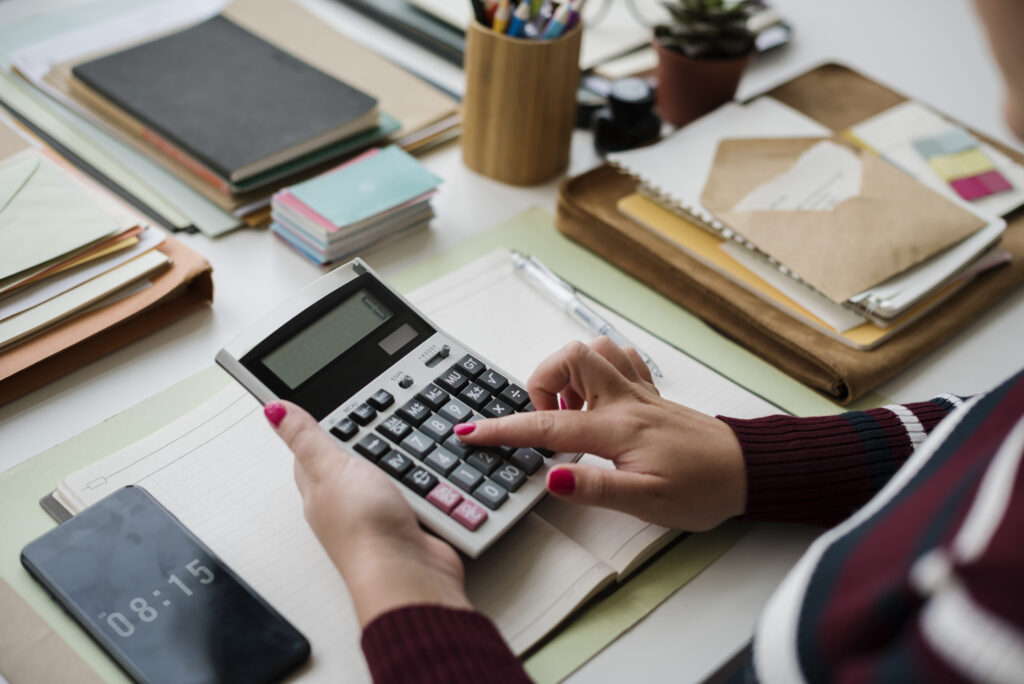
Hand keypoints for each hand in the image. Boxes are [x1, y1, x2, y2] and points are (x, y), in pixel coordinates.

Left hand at [265, 400, 470, 627]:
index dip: (321, 428)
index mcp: (318, 488)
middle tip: (383, 421)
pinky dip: (426, 488)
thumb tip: (272, 410)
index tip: (334, 409)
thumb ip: (306, 437)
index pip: (311, 452)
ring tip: (411, 447)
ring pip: (390, 478)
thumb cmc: (364, 528)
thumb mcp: (331, 466)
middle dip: (370, 443)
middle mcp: (346, 505)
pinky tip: (431, 481)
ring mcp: (378, 517)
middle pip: (354, 463)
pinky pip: (417, 497)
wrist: (407, 574)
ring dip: (403, 465)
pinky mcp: (409, 527)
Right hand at [454, 337, 746, 530]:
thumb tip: (552, 477)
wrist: (747, 471)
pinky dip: (598, 367)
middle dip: (540, 381)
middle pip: (569, 358)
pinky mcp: (650, 392)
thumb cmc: (703, 489)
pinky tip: (598, 396)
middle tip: (544, 420)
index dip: (502, 431)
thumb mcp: (648, 503)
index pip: (546, 425)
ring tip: (570, 410)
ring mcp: (638, 391)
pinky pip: (619, 358)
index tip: (469, 434)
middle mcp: (625, 400)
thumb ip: (597, 488)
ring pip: (593, 350)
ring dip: (570, 373)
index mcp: (617, 429)